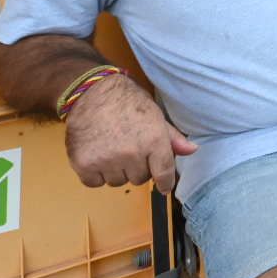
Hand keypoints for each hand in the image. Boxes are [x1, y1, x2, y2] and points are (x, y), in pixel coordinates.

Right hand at [65, 75, 196, 194]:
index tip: (163, 186)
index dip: (165, 182)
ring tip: (111, 148)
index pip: (164, 174)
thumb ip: (172, 137)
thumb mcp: (155, 114)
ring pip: (117, 182)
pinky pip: (95, 183)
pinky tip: (96, 154)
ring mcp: (107, 160)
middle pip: (140, 179)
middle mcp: (131, 153)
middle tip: (129, 149)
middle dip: (137, 167)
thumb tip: (192, 150)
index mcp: (153, 140)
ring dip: (116, 171)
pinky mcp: (84, 165)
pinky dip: (95, 174)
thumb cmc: (127, 101)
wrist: (91, 92)